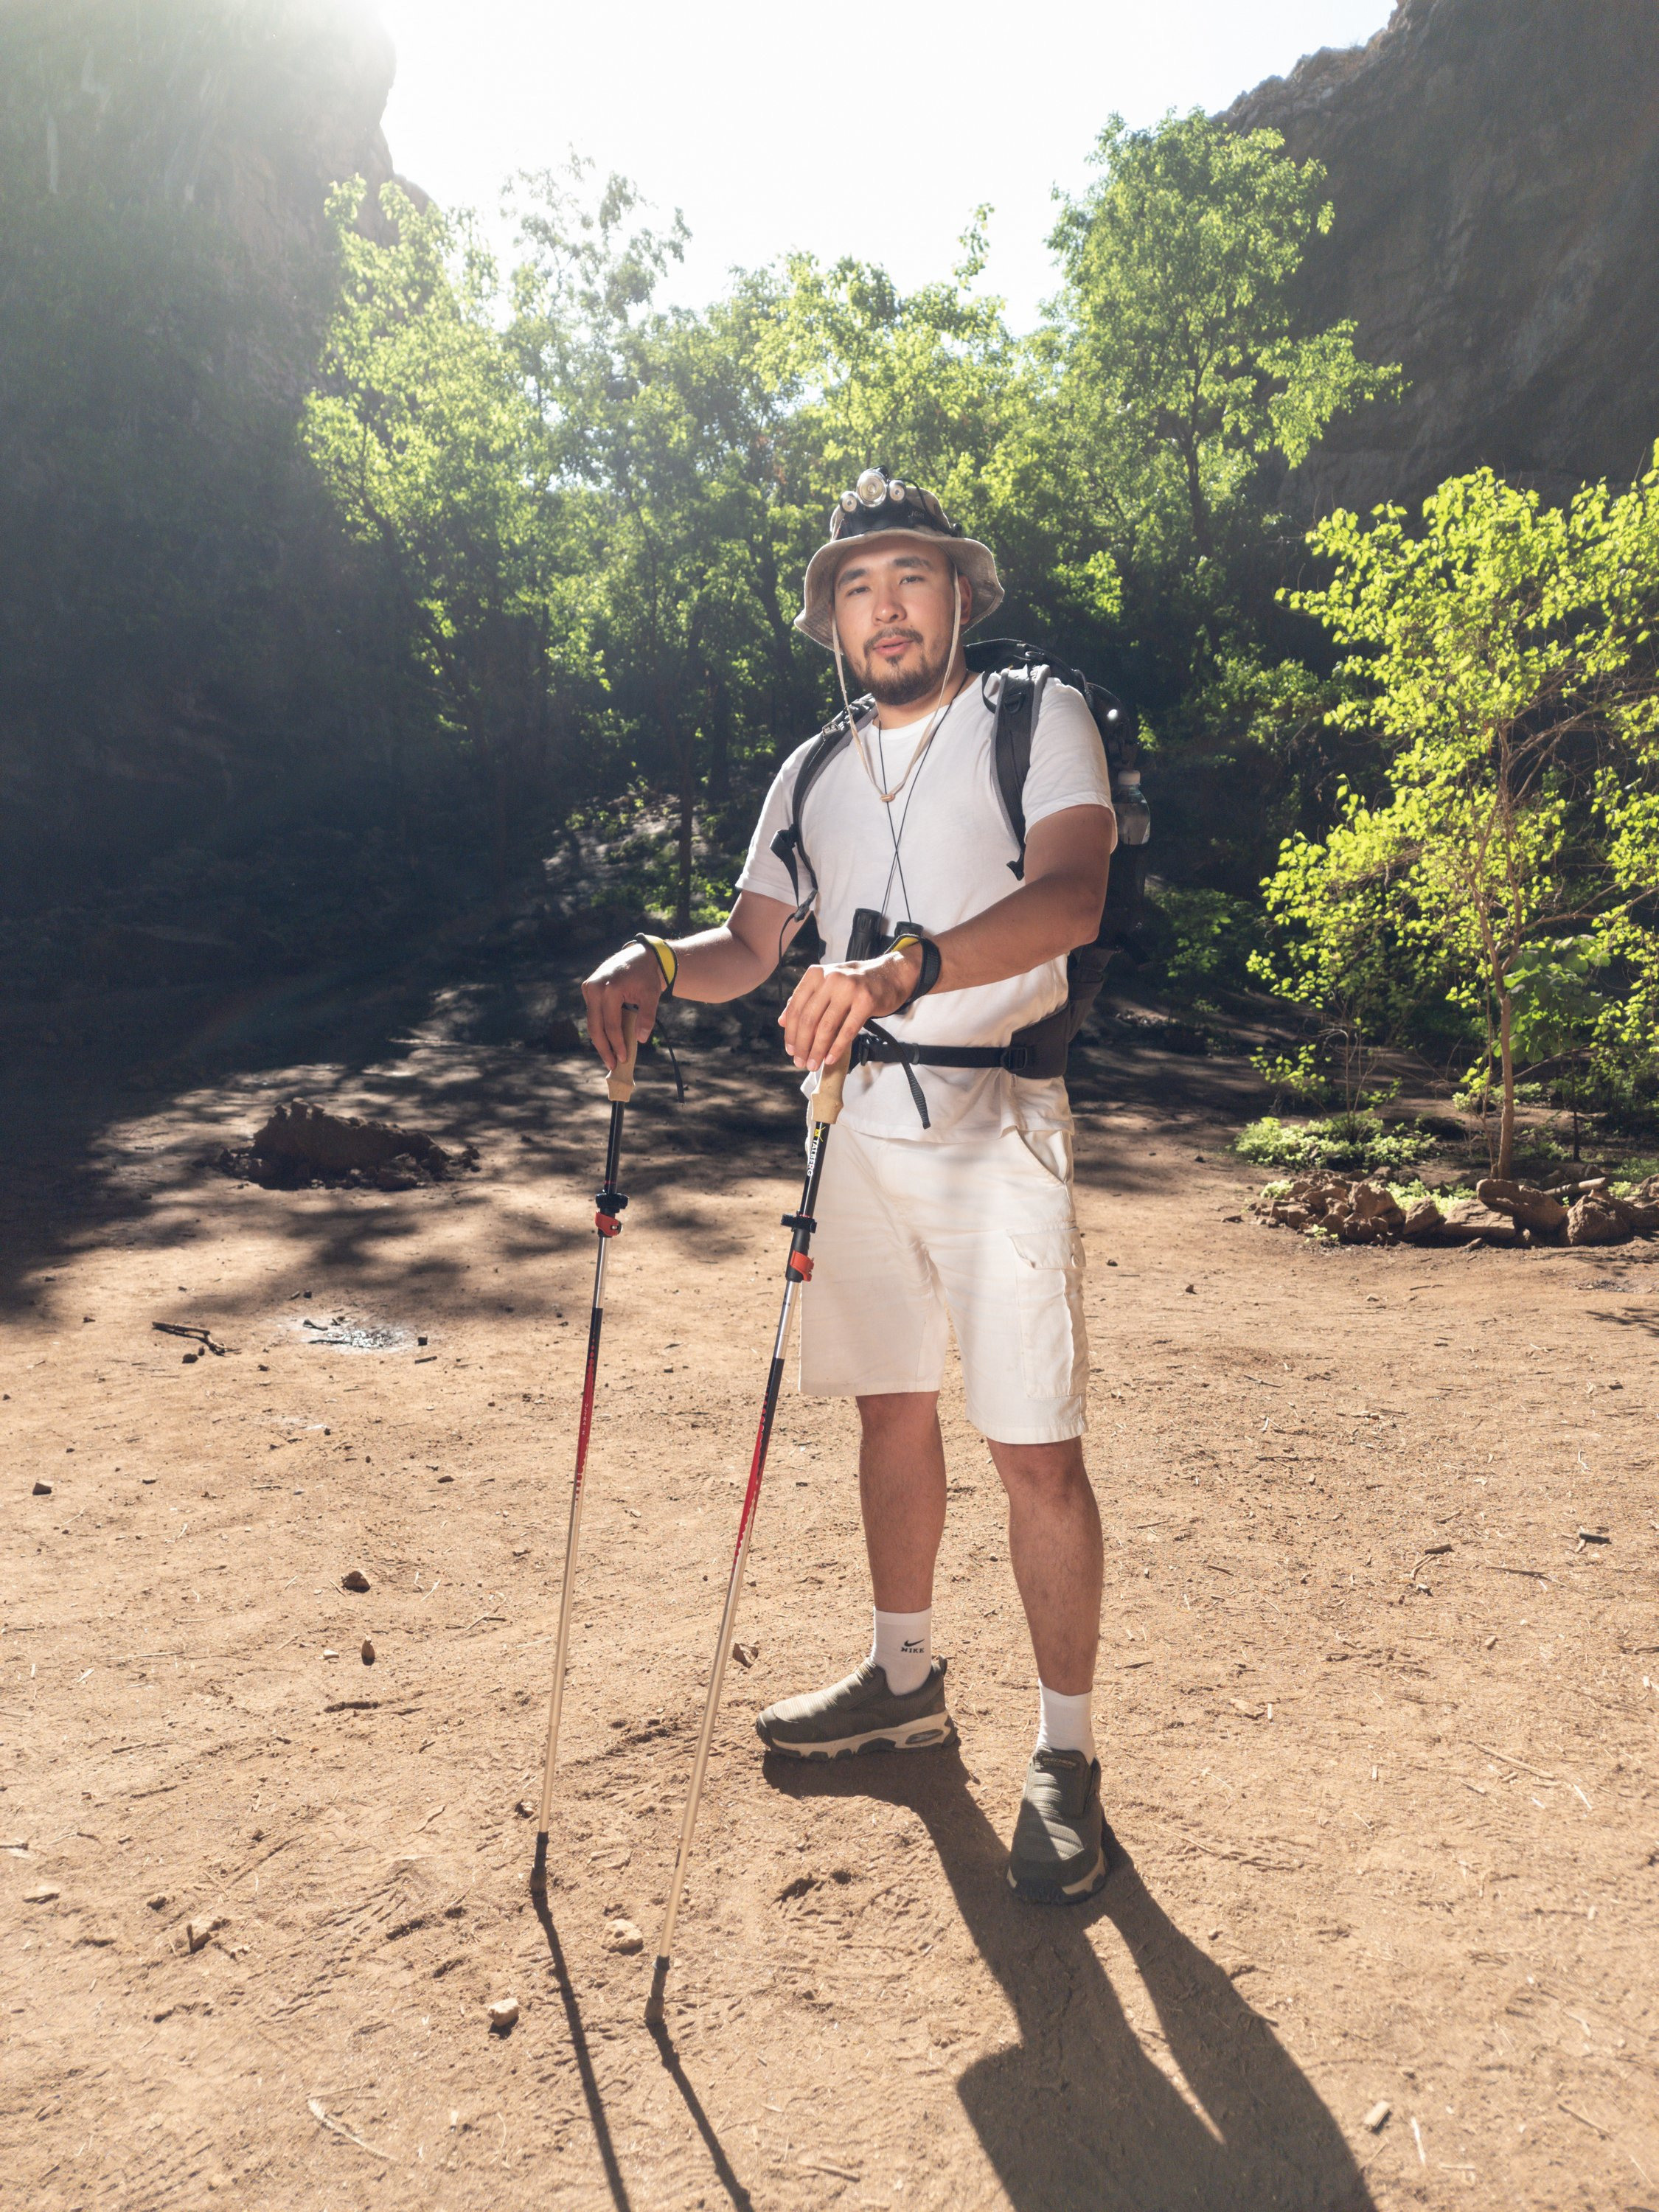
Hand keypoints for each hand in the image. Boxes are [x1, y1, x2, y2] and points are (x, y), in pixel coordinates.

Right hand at [581, 945, 662, 1071]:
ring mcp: (588, 988)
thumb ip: (647, 1017)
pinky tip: (607, 1041)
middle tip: (612, 1065)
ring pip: (592, 1022)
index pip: (611, 1025)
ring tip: (609, 1057)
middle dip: (604, 1048)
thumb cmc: (646, 976)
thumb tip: (640, 1039)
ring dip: (600, 1040)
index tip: (623, 1059)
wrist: (639, 956)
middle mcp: (594, 988)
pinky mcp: (588, 989)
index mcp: (609, 989)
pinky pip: (592, 1014)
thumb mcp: (651, 995)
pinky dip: (600, 1028)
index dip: (617, 1044)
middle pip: (595, 1027)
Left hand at [779, 943, 922, 1070]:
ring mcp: (849, 989)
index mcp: (815, 975)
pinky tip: (830, 1059)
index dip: (790, 1032)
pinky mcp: (866, 1001)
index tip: (790, 1049)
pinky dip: (836, 1048)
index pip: (795, 1008)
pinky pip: (847, 1030)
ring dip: (817, 1050)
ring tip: (813, 1064)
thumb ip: (804, 1000)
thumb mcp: (826, 984)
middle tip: (800, 1062)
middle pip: (808, 1019)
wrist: (888, 975)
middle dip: (802, 1045)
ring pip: (826, 1027)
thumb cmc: (854, 983)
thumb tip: (782, 1021)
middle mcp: (830, 978)